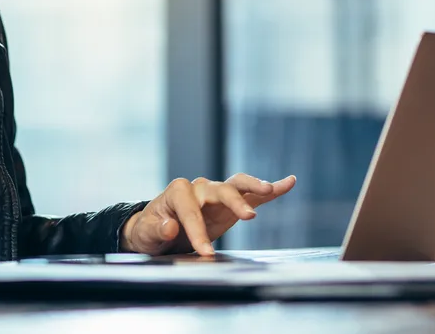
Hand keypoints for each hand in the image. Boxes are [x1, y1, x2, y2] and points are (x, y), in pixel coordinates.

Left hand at [120, 173, 296, 255]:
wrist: (156, 231)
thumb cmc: (150, 231)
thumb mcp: (146, 234)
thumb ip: (156, 229)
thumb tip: (170, 227)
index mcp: (177, 192)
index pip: (190, 210)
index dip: (198, 231)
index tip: (205, 252)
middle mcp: (198, 188)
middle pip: (220, 190)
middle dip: (234, 202)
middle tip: (248, 216)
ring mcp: (216, 194)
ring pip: (237, 185)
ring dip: (254, 187)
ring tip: (269, 189)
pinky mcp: (230, 204)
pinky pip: (252, 195)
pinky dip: (270, 189)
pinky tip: (288, 182)